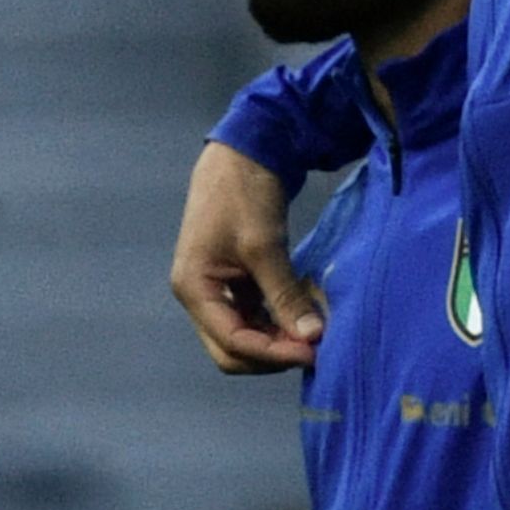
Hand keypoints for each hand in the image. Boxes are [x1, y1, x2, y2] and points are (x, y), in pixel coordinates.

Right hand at [172, 144, 318, 372]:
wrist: (242, 155)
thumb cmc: (243, 196)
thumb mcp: (264, 246)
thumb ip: (284, 294)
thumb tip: (312, 336)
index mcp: (194, 289)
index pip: (231, 342)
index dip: (273, 353)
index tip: (314, 351)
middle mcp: (200, 296)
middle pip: (233, 349)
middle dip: (273, 354)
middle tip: (315, 347)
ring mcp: (218, 290)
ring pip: (246, 335)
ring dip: (278, 340)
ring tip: (315, 332)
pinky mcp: (237, 281)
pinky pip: (257, 315)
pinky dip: (279, 320)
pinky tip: (306, 315)